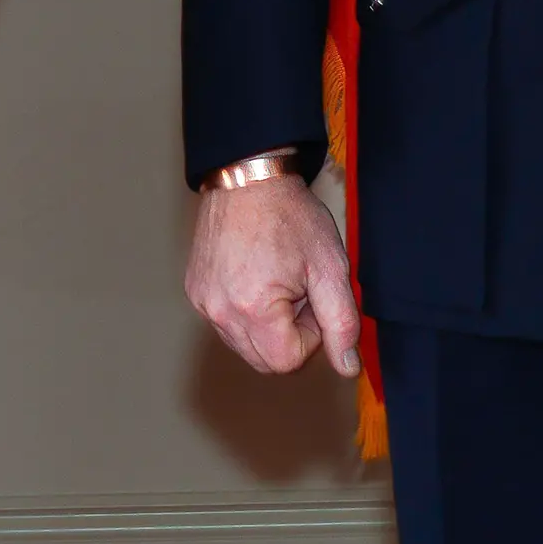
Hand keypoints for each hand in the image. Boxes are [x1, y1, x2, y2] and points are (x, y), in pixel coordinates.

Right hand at [186, 172, 360, 377]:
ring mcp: (203, 302)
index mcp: (253, 309)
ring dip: (267, 327)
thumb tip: (347, 368)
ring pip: (244, 346)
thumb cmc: (290, 216)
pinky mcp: (195, 292)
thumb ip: (342, 323)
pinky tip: (256, 277)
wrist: (249, 176)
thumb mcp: (329, 267)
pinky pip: (226, 324)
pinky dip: (245, 313)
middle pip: (264, 361)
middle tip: (298, 291)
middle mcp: (219, 312)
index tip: (312, 299)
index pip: (288, 361)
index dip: (311, 336)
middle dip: (289, 336)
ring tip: (277, 282)